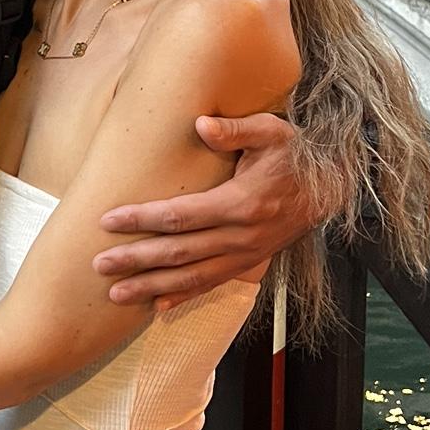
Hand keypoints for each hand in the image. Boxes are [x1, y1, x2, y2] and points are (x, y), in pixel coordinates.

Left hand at [93, 113, 324, 309]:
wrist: (331, 187)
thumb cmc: (295, 154)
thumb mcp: (271, 132)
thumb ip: (236, 129)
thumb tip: (201, 124)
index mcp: (242, 203)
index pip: (181, 215)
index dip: (142, 219)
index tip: (108, 220)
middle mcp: (242, 236)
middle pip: (179, 252)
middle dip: (136, 260)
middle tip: (99, 264)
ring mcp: (246, 255)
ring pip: (192, 277)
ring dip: (152, 287)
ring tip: (115, 293)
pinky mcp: (249, 264)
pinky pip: (212, 284)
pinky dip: (183, 297)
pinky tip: (156, 306)